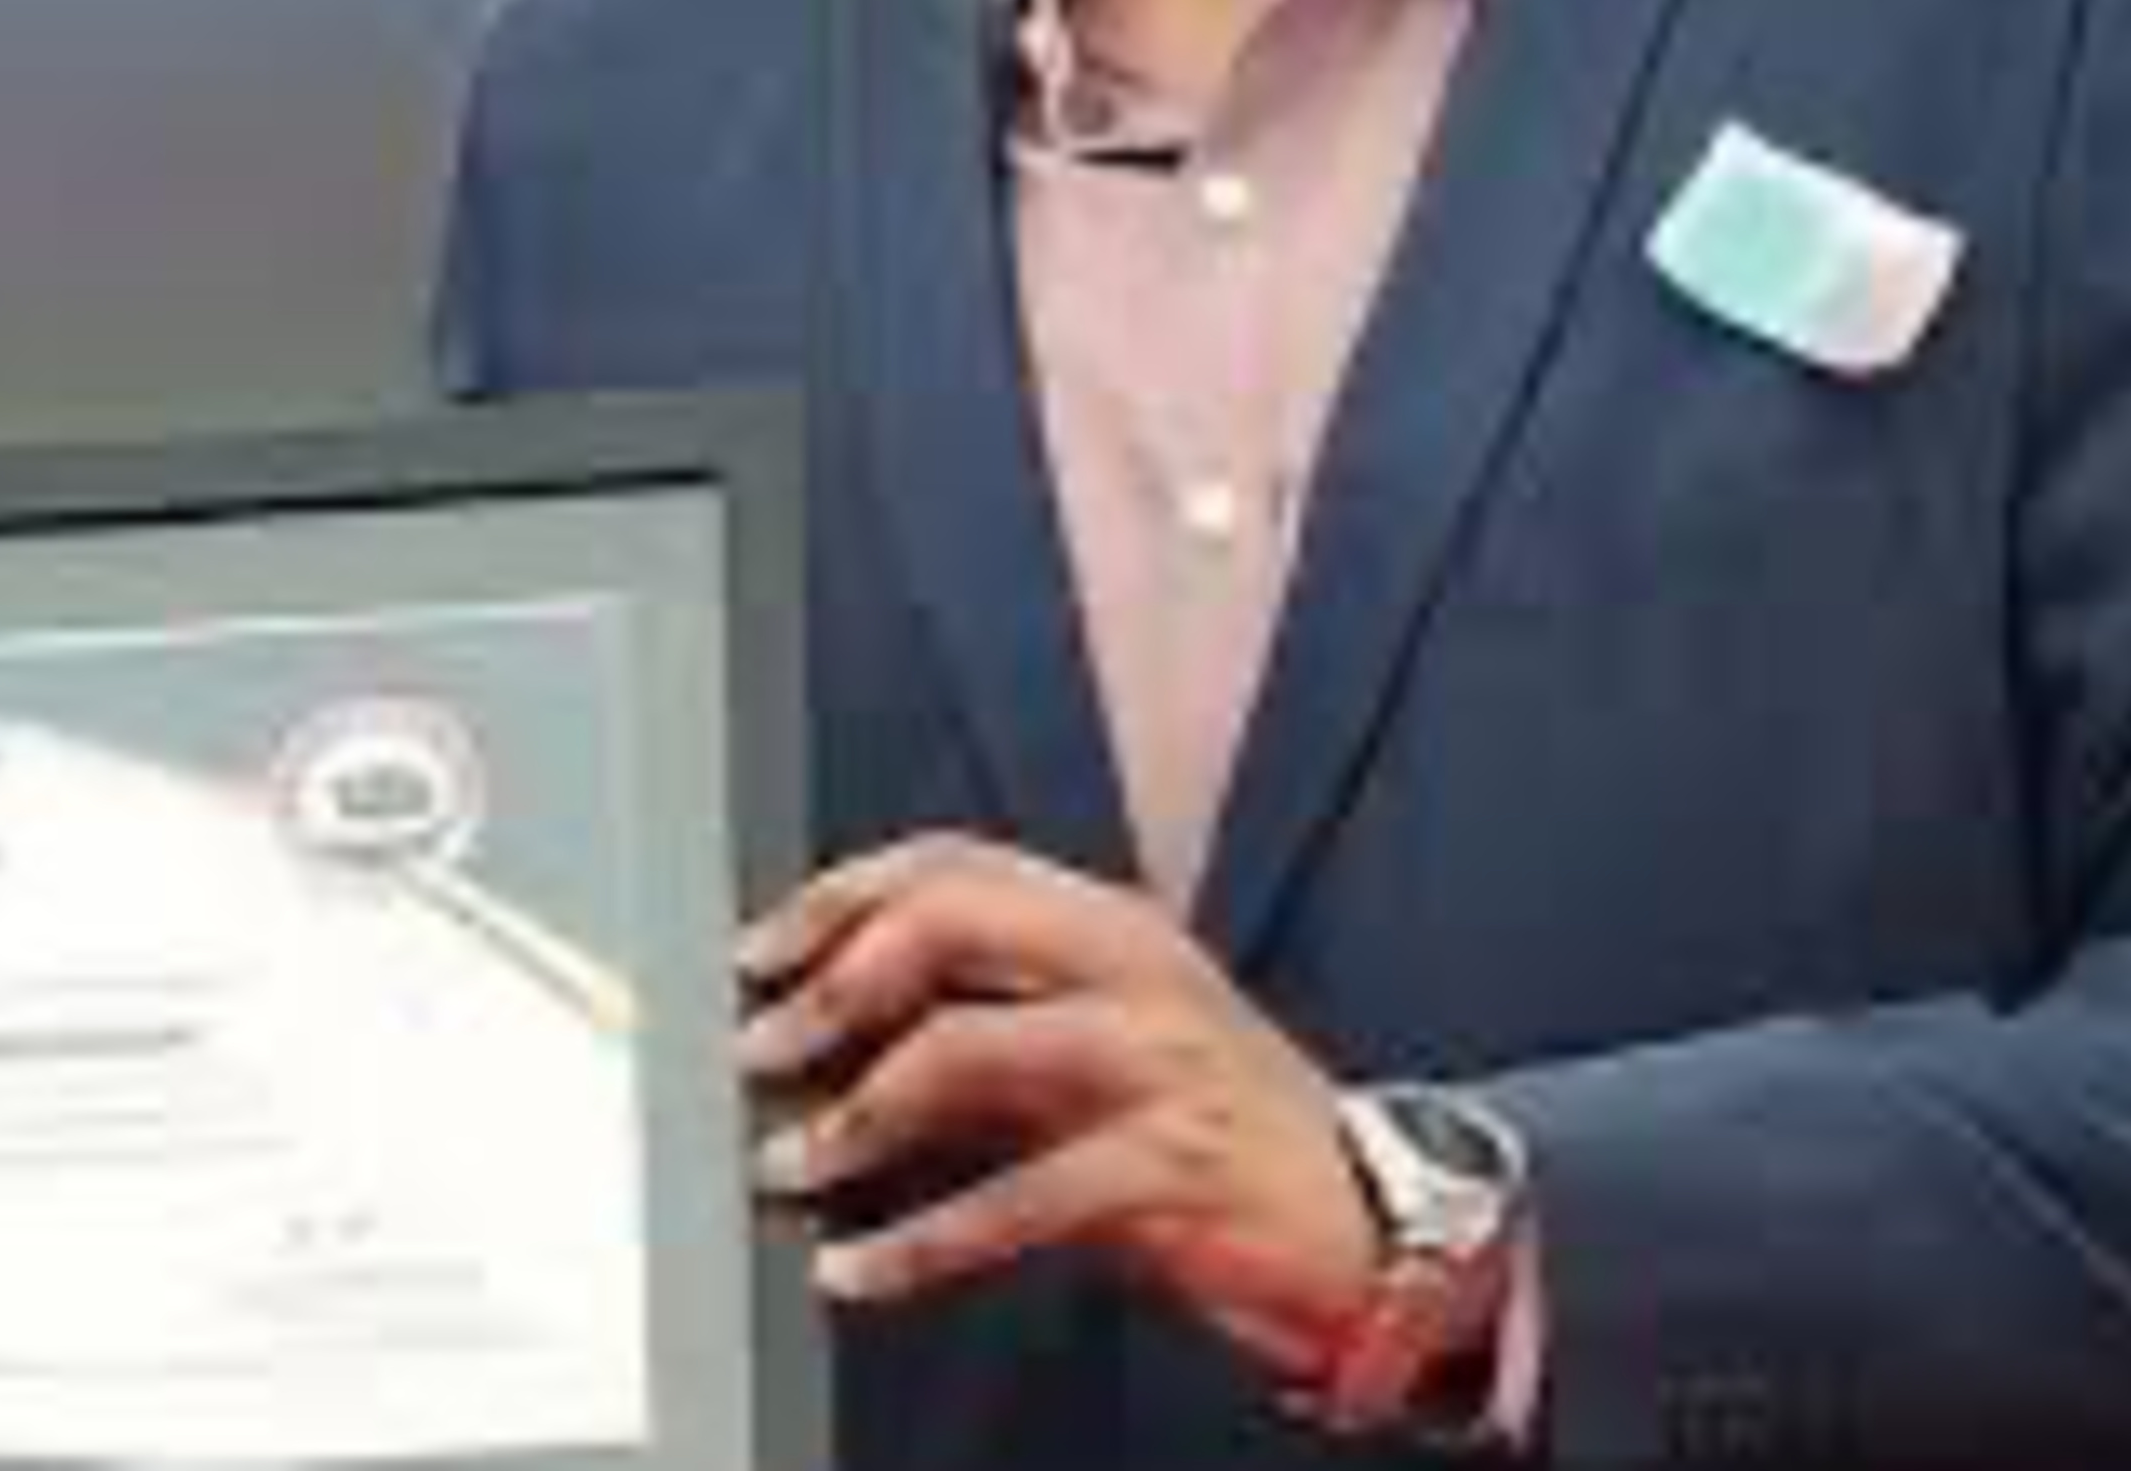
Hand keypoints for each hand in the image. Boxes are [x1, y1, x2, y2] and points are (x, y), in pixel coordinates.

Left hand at [735, 832, 1377, 1384]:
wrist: (1368, 1219)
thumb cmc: (1217, 1138)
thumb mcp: (1101, 1056)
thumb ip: (992, 1031)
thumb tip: (838, 1040)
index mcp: (1110, 923)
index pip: (955, 860)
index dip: (843, 894)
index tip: (761, 951)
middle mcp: (1131, 966)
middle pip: (953, 918)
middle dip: (835, 981)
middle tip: (762, 1046)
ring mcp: (1154, 1060)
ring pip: (969, 1046)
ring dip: (857, 1112)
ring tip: (792, 1164)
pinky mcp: (1166, 1166)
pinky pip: (1013, 1199)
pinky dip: (918, 1242)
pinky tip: (858, 1271)